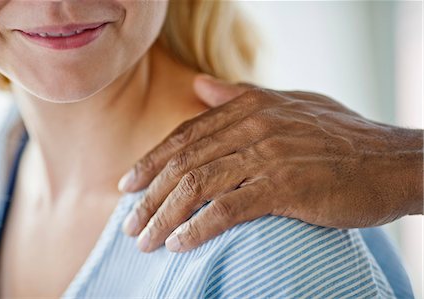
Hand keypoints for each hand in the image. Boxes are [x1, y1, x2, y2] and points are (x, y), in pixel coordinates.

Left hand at [119, 74, 422, 252]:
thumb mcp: (291, 105)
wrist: (393, 160)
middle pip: (183, 163)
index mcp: (249, 106)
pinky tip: (180, 244)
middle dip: (149, 197)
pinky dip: (198, 227)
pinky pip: (227, 208)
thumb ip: (242, 95)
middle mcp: (253, 125)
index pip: (184, 136)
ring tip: (145, 241)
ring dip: (165, 217)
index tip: (128, 185)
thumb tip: (200, 85)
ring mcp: (268, 154)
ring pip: (197, 186)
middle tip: (129, 224)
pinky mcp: (285, 185)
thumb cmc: (341, 138)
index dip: (151, 162)